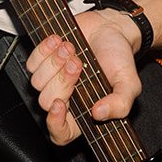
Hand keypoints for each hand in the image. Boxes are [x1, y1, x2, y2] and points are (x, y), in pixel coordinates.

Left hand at [24, 10, 144, 145]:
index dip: (55, 124)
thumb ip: (120, 103)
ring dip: (54, 63)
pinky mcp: (43, 62)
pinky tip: (59, 41)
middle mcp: (66, 99)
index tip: (60, 104)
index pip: (61, 133)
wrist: (111, 28)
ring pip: (37, 83)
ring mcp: (52, 80)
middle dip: (61, 81)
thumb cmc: (119, 58)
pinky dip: (44, 50)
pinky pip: (32, 63)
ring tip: (72, 48)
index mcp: (84, 112)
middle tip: (78, 63)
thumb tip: (99, 114)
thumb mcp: (129, 83)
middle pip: (47, 103)